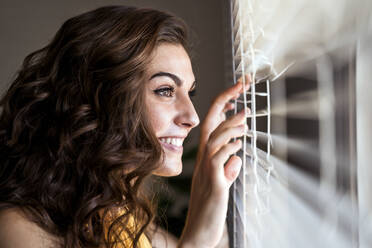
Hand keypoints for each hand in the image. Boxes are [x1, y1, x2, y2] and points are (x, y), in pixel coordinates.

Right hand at [179, 76, 250, 247]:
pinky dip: (230, 148)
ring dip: (230, 124)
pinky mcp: (212, 183)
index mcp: (206, 158)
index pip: (212, 125)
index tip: (236, 90)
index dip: (223, 105)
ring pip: (214, 139)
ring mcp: (206, 170)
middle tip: (242, 86)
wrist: (199, 232)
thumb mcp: (221, 184)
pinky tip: (240, 145)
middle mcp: (203, 160)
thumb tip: (237, 158)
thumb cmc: (209, 208)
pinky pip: (219, 159)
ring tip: (245, 115)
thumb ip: (227, 169)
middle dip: (224, 102)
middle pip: (210, 124)